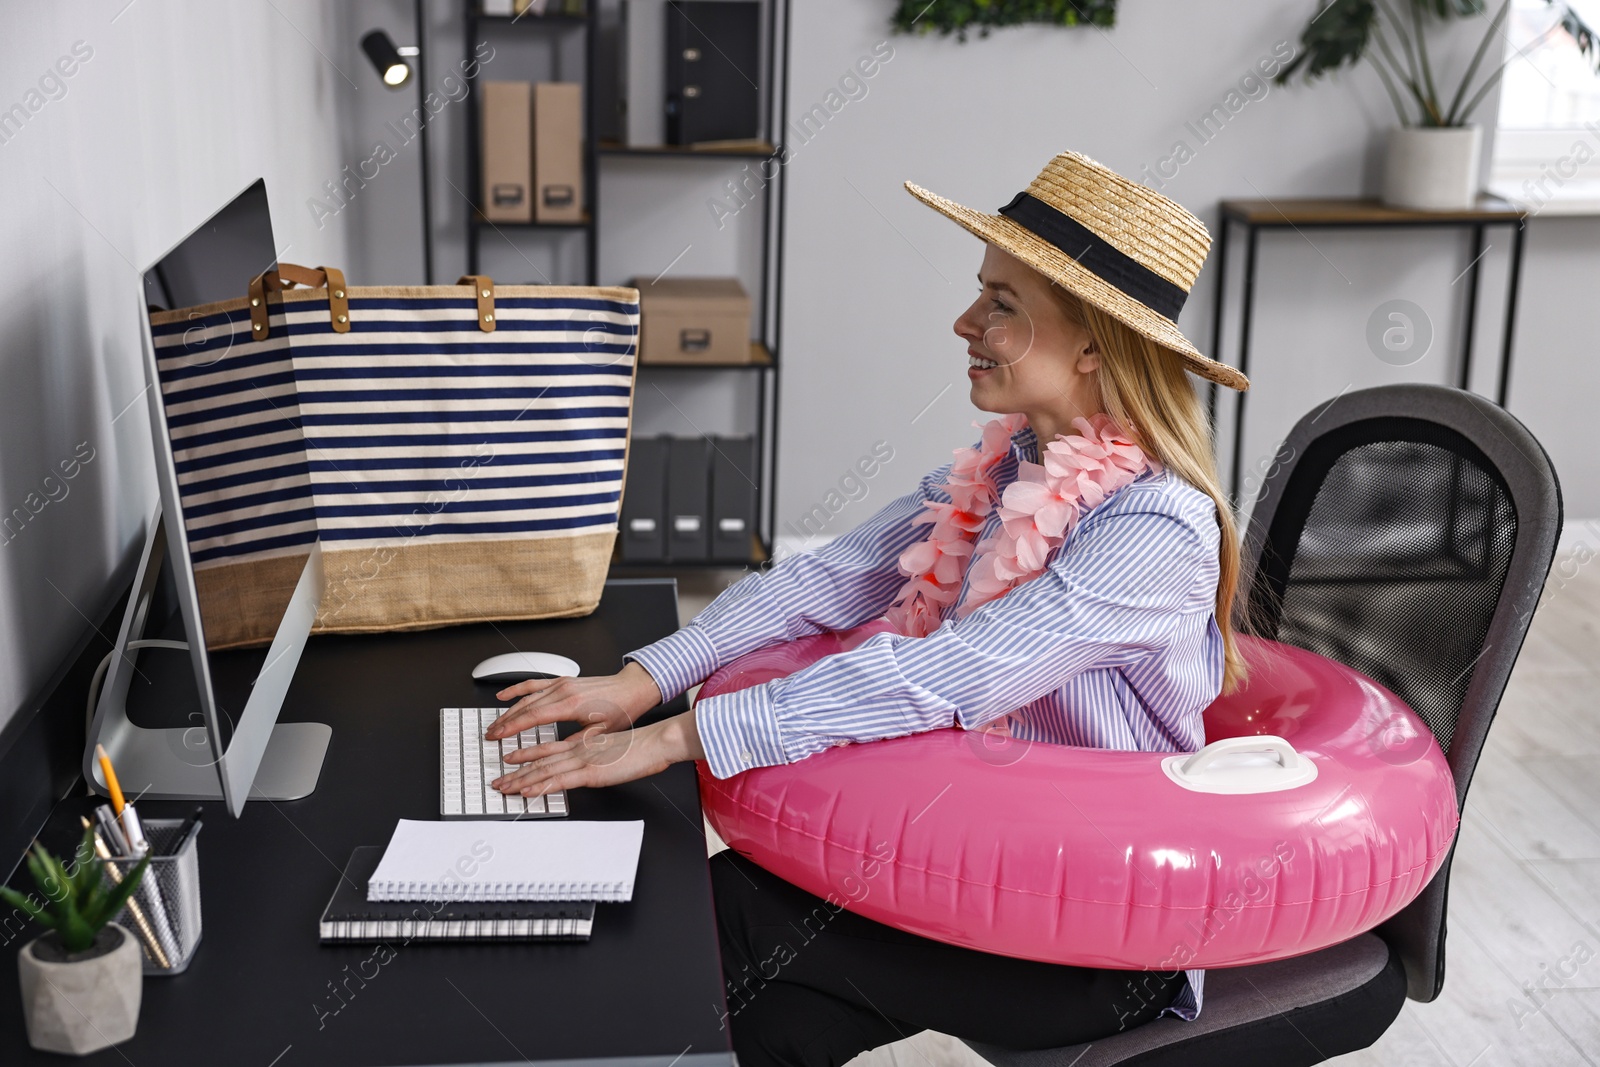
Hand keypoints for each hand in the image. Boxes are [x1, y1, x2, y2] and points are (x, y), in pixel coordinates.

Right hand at [486, 661, 662, 740]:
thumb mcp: (599, 733)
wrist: (632, 688)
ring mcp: (561, 684)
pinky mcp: (563, 681)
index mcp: (570, 705)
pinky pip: (535, 684)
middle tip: (490, 734)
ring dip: (508, 709)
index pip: (533, 717)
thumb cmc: (621, 709)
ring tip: (495, 722)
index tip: (498, 736)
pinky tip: (505, 695)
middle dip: (505, 721)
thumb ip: (574, 743)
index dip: (512, 727)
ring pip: (527, 696)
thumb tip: (556, 755)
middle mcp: (563, 691)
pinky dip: (517, 689)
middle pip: (525, 706)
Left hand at [490, 712, 705, 794]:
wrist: (656, 741)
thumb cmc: (642, 746)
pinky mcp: (590, 773)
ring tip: (504, 788)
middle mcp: (578, 750)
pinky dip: (540, 787)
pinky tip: (527, 792)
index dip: (527, 754)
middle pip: (540, 761)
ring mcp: (582, 761)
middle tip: (498, 780)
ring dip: (520, 781)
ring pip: (544, 771)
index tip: (511, 757)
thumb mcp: (614, 748)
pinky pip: (559, 781)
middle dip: (516, 771)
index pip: (548, 749)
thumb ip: (598, 753)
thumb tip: (591, 761)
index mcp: (584, 744)